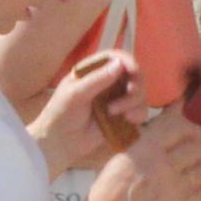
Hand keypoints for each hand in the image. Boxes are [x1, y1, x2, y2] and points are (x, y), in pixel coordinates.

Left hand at [34, 48, 144, 166]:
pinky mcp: (122, 116)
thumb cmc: (61, 114)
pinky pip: (139, 111)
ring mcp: (115, 99)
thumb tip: (119, 64)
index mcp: (93, 70)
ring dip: (134, 102)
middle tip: (130, 93)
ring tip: (117, 113)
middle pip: (133, 74)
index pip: (115, 57)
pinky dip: (138, 114)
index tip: (134, 70)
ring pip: (139, 93)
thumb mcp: (75, 94)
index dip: (127, 61)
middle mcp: (107, 82)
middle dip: (135, 84)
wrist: (60, 143)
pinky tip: (128, 120)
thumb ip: (97, 79)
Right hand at [88, 111, 200, 200]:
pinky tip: (186, 186)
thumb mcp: (124, 155)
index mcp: (147, 149)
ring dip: (198, 165)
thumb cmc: (110, 187)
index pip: (179, 127)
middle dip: (198, 144)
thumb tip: (174, 110)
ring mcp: (175, 189)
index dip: (188, 124)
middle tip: (194, 147)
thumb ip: (150, 135)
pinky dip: (197, 187)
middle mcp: (164, 166)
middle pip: (197, 147)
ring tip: (188, 167)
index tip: (190, 127)